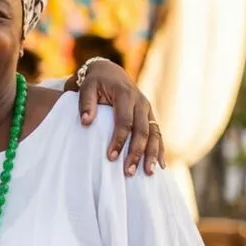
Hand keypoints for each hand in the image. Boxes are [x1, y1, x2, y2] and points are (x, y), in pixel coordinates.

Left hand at [70, 60, 165, 175]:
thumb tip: (85, 122)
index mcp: (126, 95)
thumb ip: (86, 104)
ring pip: (155, 134)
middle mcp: (141, 103)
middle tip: (129, 171)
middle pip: (142, 131)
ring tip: (148, 173)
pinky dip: (160, 149)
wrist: (110, 72)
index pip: (124, 121)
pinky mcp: (150, 116)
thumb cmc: (96, 82)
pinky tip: (160, 165)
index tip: (111, 157)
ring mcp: (148, 110)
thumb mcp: (87, 88)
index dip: (119, 140)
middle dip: (137, 152)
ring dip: (152, 154)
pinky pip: (158, 134)